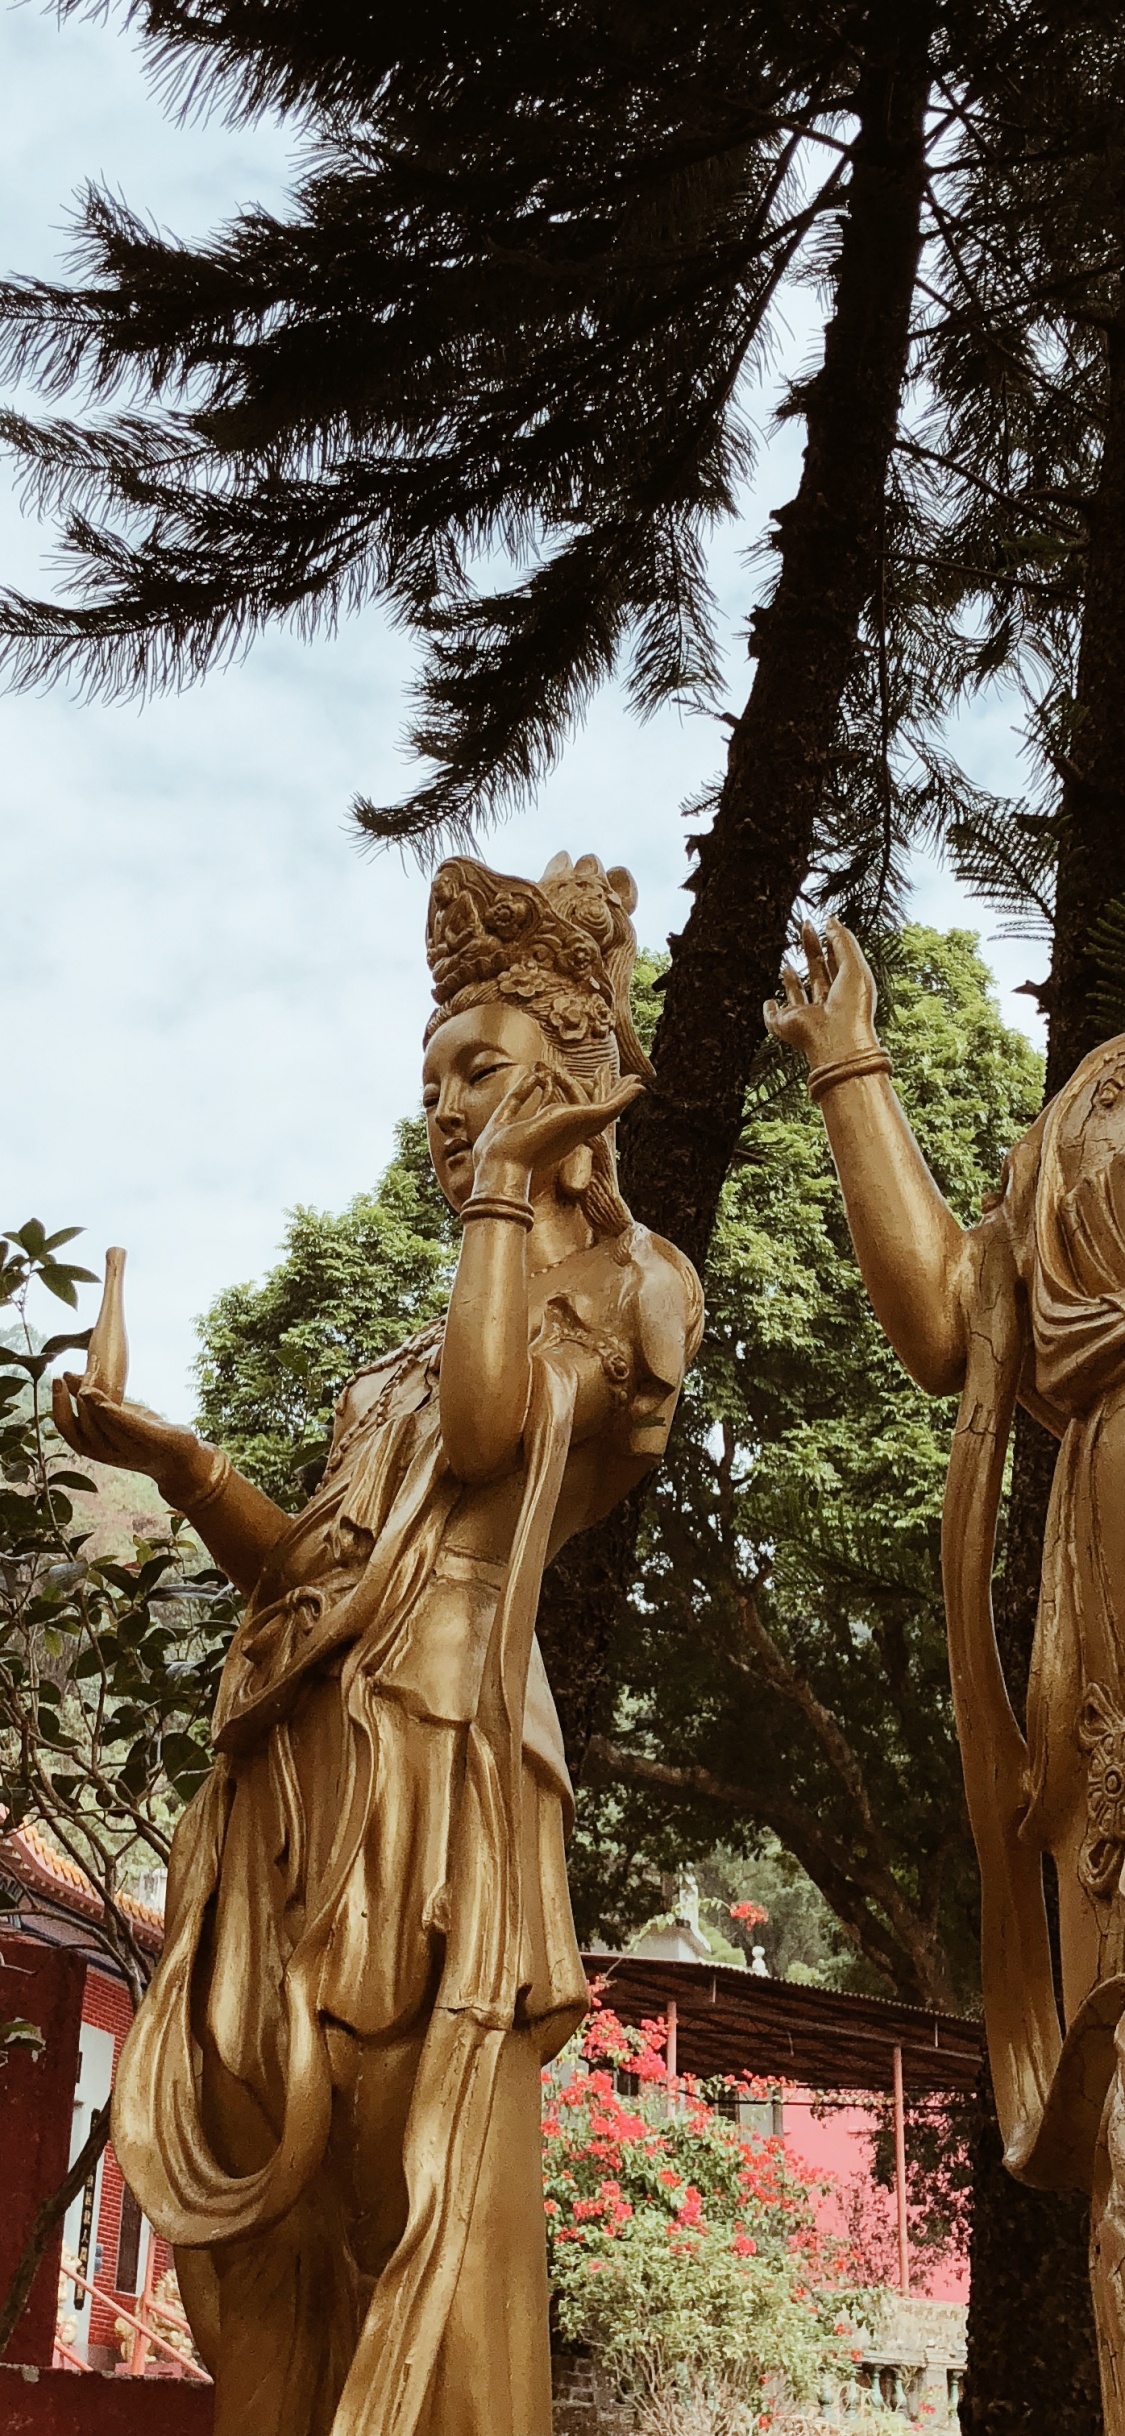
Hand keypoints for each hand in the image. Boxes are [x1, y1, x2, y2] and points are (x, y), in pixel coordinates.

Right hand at [51, 1373, 210, 1508]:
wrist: (181, 1461)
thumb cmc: (144, 1435)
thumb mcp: (116, 1415)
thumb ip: (94, 1400)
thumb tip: (68, 1375)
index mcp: (98, 1447)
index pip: (69, 1430)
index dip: (58, 1406)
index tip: (55, 1380)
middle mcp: (109, 1453)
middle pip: (82, 1430)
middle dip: (68, 1404)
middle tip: (64, 1377)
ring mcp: (131, 1450)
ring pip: (102, 1430)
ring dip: (90, 1408)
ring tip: (83, 1386)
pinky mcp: (153, 1443)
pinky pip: (129, 1430)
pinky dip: (114, 1416)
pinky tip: (105, 1402)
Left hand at [470, 1064, 643, 1197]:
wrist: (500, 1165)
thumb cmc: (496, 1152)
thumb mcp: (506, 1116)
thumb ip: (518, 1098)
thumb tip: (532, 1078)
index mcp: (553, 1135)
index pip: (573, 1118)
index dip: (585, 1102)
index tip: (592, 1088)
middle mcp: (569, 1135)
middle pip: (596, 1114)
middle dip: (611, 1098)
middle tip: (625, 1085)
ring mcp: (578, 1129)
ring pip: (608, 1110)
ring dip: (622, 1095)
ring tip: (637, 1081)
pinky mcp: (583, 1121)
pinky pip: (610, 1108)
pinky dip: (624, 1097)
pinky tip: (639, 1087)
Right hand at [763, 918, 879, 1070]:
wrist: (836, 1038)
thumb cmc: (852, 1007)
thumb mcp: (854, 966)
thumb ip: (843, 941)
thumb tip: (831, 920)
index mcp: (845, 990)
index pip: (837, 962)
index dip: (832, 944)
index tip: (826, 926)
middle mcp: (825, 1003)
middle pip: (817, 971)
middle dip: (811, 949)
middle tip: (805, 927)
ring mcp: (804, 1015)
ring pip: (797, 994)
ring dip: (791, 980)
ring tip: (787, 964)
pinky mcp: (785, 1024)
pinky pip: (773, 1017)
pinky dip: (769, 1010)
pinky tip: (769, 1001)